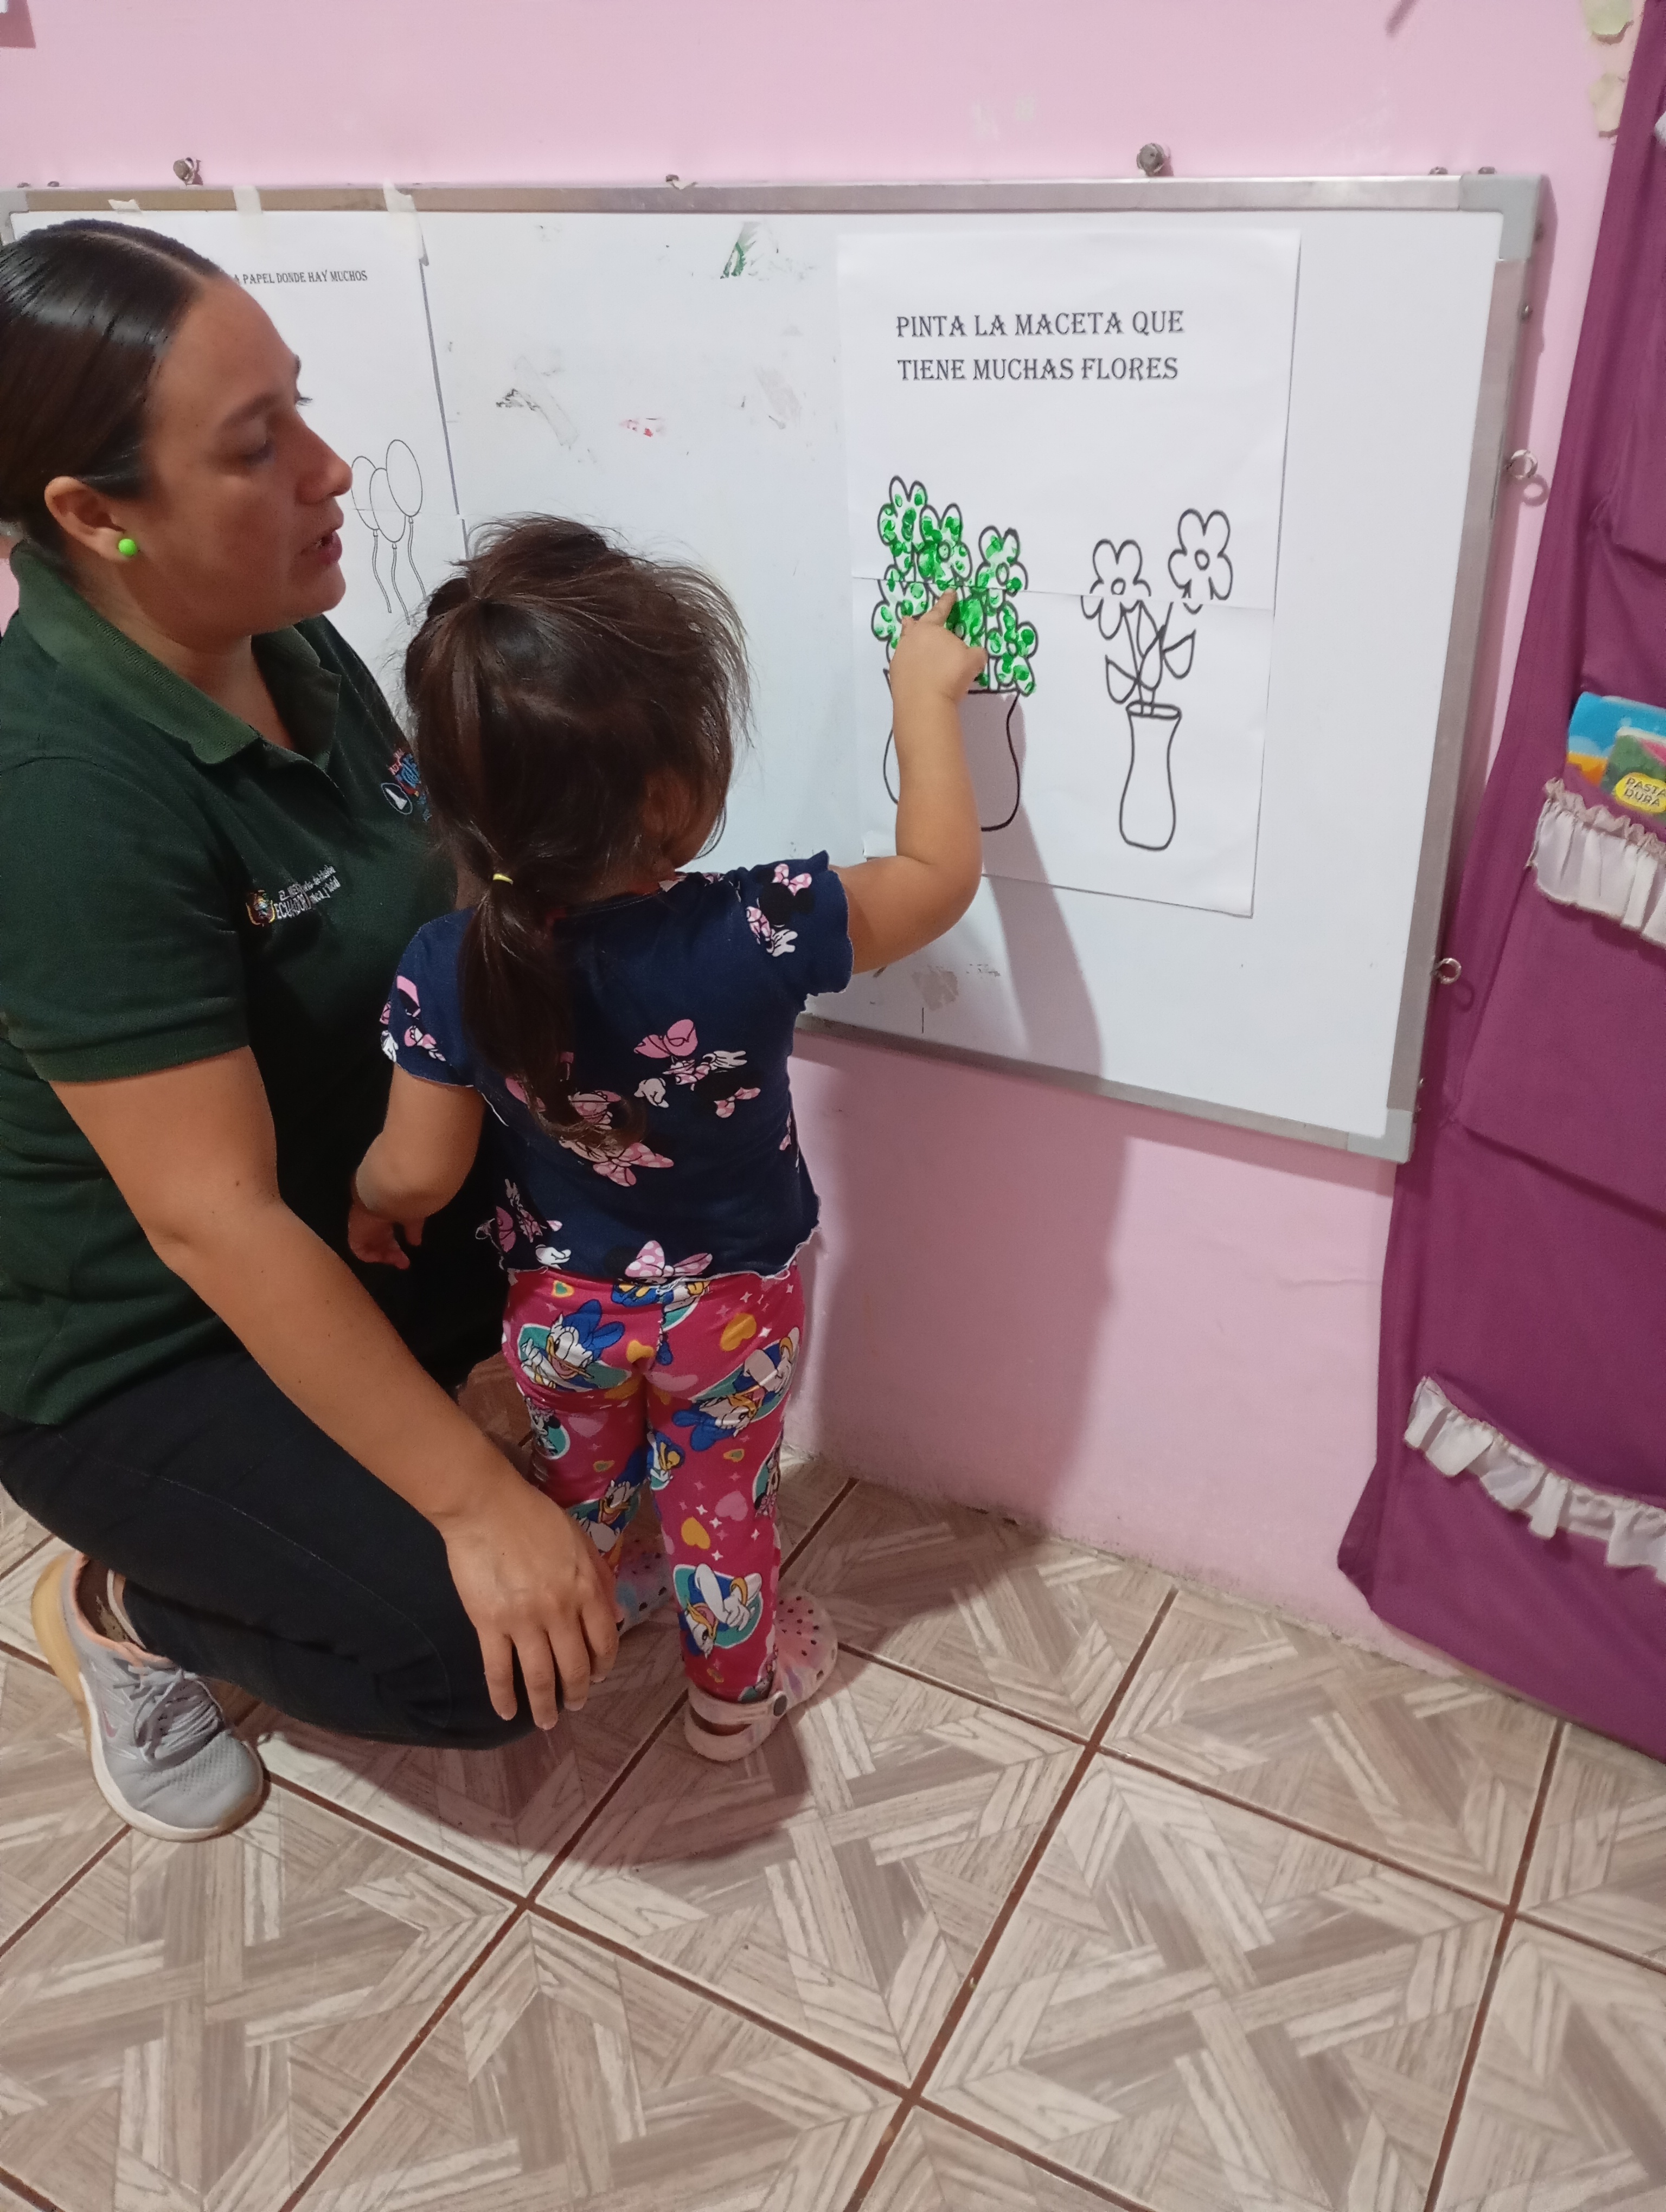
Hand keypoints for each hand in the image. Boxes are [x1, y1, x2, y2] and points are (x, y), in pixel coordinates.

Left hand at [348, 1192, 423, 1269]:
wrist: (381, 1195)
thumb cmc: (398, 1203)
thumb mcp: (411, 1217)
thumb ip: (413, 1230)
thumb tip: (416, 1243)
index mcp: (383, 1215)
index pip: (387, 1233)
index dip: (395, 1245)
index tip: (406, 1252)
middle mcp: (371, 1223)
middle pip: (380, 1242)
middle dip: (393, 1254)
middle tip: (405, 1263)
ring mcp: (362, 1229)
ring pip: (372, 1247)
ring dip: (386, 1257)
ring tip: (399, 1262)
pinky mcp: (355, 1235)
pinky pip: (360, 1251)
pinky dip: (371, 1257)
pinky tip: (384, 1258)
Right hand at [438, 1463, 618, 1726]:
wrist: (485, 1507)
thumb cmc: (534, 1516)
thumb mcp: (579, 1539)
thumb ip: (599, 1576)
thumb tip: (616, 1614)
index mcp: (585, 1589)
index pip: (604, 1639)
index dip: (604, 1663)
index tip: (599, 1676)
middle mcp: (560, 1611)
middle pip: (575, 1665)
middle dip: (578, 1691)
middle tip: (575, 1704)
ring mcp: (524, 1622)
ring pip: (540, 1676)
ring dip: (545, 1704)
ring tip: (547, 1721)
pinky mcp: (489, 1625)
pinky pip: (498, 1670)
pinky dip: (503, 1697)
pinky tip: (507, 1713)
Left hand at [889, 588, 985, 708]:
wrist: (924, 702)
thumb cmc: (951, 675)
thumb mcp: (973, 660)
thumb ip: (975, 653)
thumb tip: (974, 654)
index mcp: (930, 629)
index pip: (941, 611)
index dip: (947, 602)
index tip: (950, 592)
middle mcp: (912, 639)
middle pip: (914, 626)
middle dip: (916, 621)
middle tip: (911, 618)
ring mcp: (900, 657)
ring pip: (906, 644)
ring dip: (910, 642)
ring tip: (911, 642)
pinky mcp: (895, 675)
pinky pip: (904, 664)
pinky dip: (910, 664)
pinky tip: (915, 670)